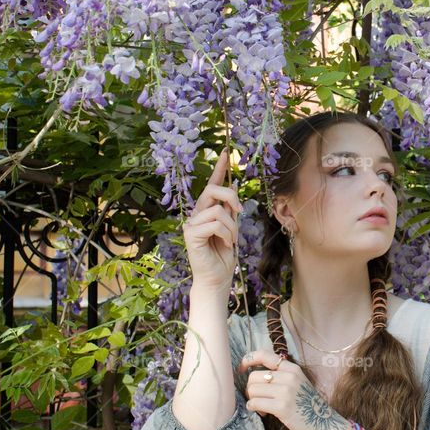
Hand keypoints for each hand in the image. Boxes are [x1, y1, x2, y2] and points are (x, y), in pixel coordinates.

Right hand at [182, 148, 243, 289]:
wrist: (217, 278)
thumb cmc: (224, 255)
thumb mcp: (231, 228)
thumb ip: (229, 210)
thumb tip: (233, 187)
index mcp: (206, 210)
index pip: (212, 184)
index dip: (218, 168)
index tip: (225, 152)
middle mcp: (196, 213)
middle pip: (213, 189)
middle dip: (230, 197)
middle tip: (238, 212)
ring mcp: (191, 223)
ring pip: (218, 210)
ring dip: (232, 227)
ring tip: (230, 241)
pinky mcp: (190, 234)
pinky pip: (215, 224)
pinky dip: (226, 235)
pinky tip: (224, 245)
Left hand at [238, 348, 350, 429]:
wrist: (325, 425)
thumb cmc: (308, 406)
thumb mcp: (298, 383)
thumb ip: (281, 376)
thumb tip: (254, 376)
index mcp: (292, 368)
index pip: (264, 355)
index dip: (248, 359)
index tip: (242, 368)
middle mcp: (289, 377)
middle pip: (253, 377)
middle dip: (251, 389)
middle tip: (257, 398)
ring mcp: (286, 391)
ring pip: (252, 390)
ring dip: (253, 400)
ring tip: (263, 408)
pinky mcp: (282, 407)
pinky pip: (255, 403)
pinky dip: (253, 408)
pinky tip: (262, 413)